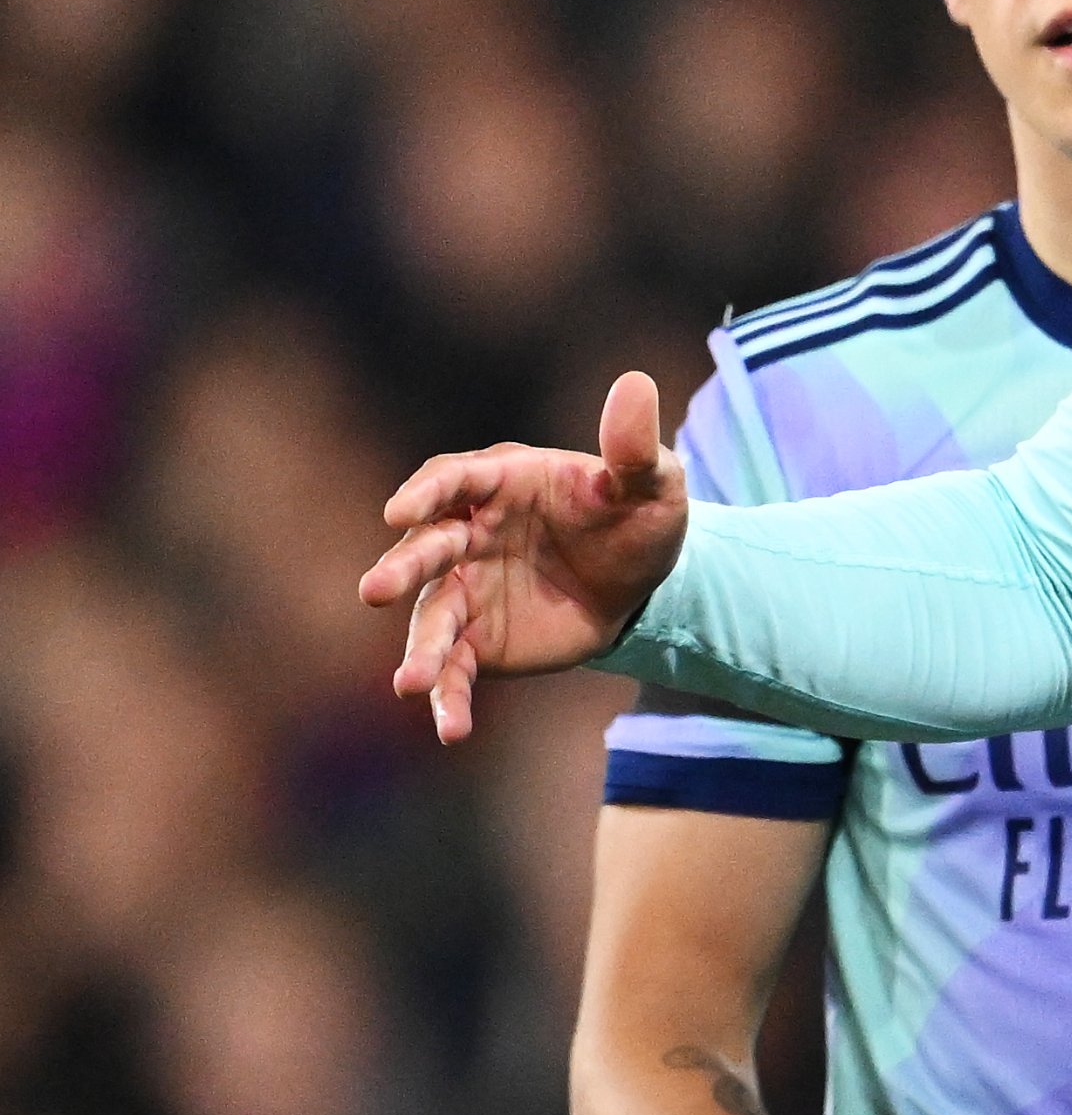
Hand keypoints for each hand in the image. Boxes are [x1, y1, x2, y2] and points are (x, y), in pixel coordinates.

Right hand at [363, 371, 690, 742]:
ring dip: (419, 649)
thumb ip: (634, 446)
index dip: (426, 492)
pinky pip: (455, 669)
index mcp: (502, 482)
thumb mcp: (652, 483)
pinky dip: (449, 699)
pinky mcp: (477, 638)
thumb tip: (635, 383)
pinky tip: (451, 731)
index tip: (400, 511)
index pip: (452, 479)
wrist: (644, 581)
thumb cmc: (637, 517)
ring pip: (433, 617)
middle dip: (402, 568)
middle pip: (426, 548)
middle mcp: (469, 533)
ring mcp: (467, 588)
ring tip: (409, 683)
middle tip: (376, 592)